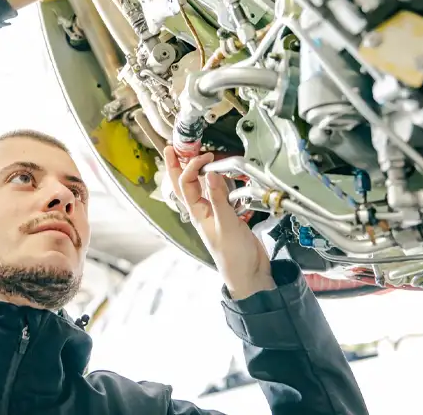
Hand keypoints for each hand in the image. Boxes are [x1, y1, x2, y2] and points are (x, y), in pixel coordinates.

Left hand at [164, 146, 275, 299]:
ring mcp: (215, 212)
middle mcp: (203, 210)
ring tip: (195, 157)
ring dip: (198, 172)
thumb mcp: (226, 225)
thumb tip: (211, 174)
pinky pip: (220, 194)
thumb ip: (219, 199)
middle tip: (173, 148)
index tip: (205, 156)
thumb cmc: (234, 257)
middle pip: (185, 184)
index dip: (191, 166)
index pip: (186, 183)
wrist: (250, 273)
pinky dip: (220, 183)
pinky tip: (222, 177)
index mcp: (197, 213)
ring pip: (202, 187)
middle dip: (178, 165)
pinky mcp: (229, 215)